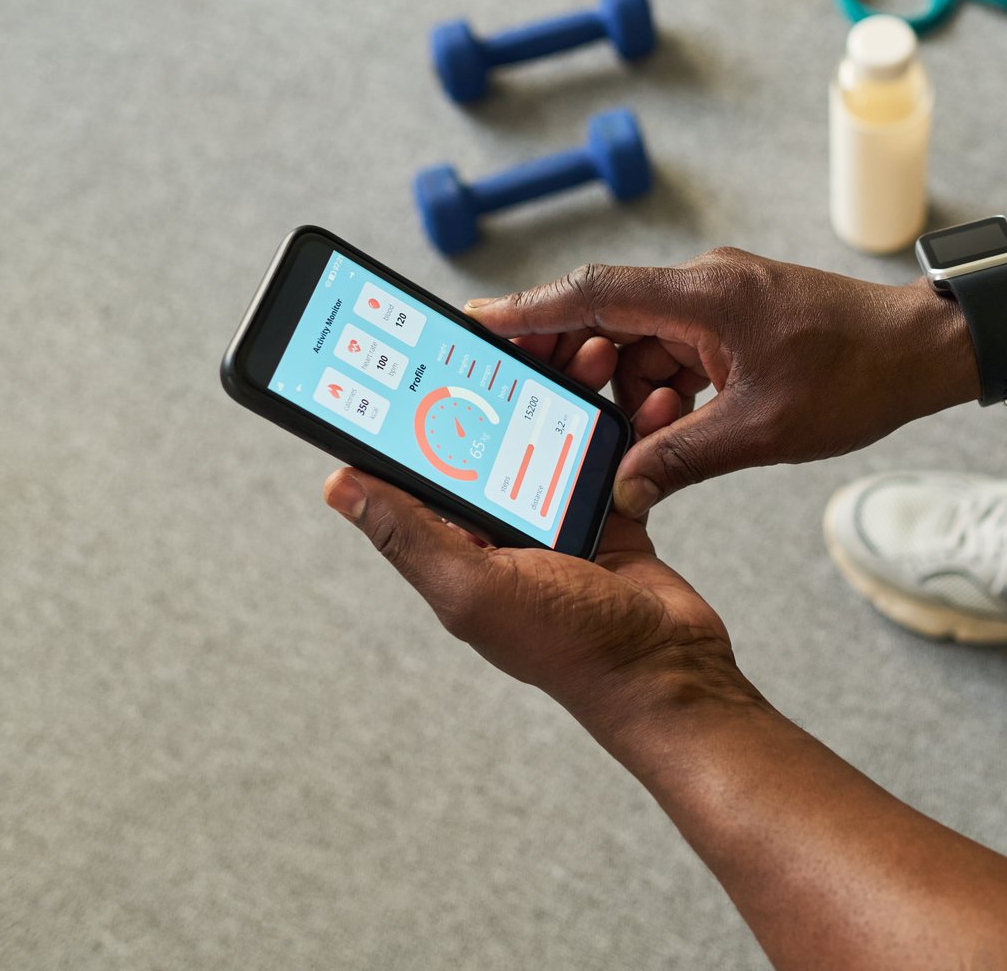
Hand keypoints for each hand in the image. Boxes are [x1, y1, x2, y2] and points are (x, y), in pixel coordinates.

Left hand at [320, 337, 753, 737]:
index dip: (423, 401)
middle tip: (530, 333)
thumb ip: (409, 534)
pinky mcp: (609, 512)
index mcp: (458, 541)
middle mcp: (502, 526)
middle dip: (510, 378)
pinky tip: (636, 393)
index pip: (422, 459)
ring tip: (590, 351)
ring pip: (553, 429)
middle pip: (494, 431)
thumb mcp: (476, 587)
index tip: (434, 344)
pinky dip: (624, 421)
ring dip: (571, 388)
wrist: (669, 672)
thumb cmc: (571, 646)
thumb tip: (338, 484)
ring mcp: (558, 517)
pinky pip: (609, 451)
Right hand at [465, 249, 972, 516]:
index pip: (592, 295)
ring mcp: (722, 300)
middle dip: (567, 358)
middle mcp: (704, 285)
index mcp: (702, 296)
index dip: (528, 312)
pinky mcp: (738, 319)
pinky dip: (660, 385)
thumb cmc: (857, 376)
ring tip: (620, 434)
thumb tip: (623, 487)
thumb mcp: (761, 431)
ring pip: (642, 339)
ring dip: (623, 384)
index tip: (474, 321)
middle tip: (525, 397)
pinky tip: (661, 425)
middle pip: (607, 314)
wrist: (925, 351)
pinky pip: (677, 348)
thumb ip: (681, 457)